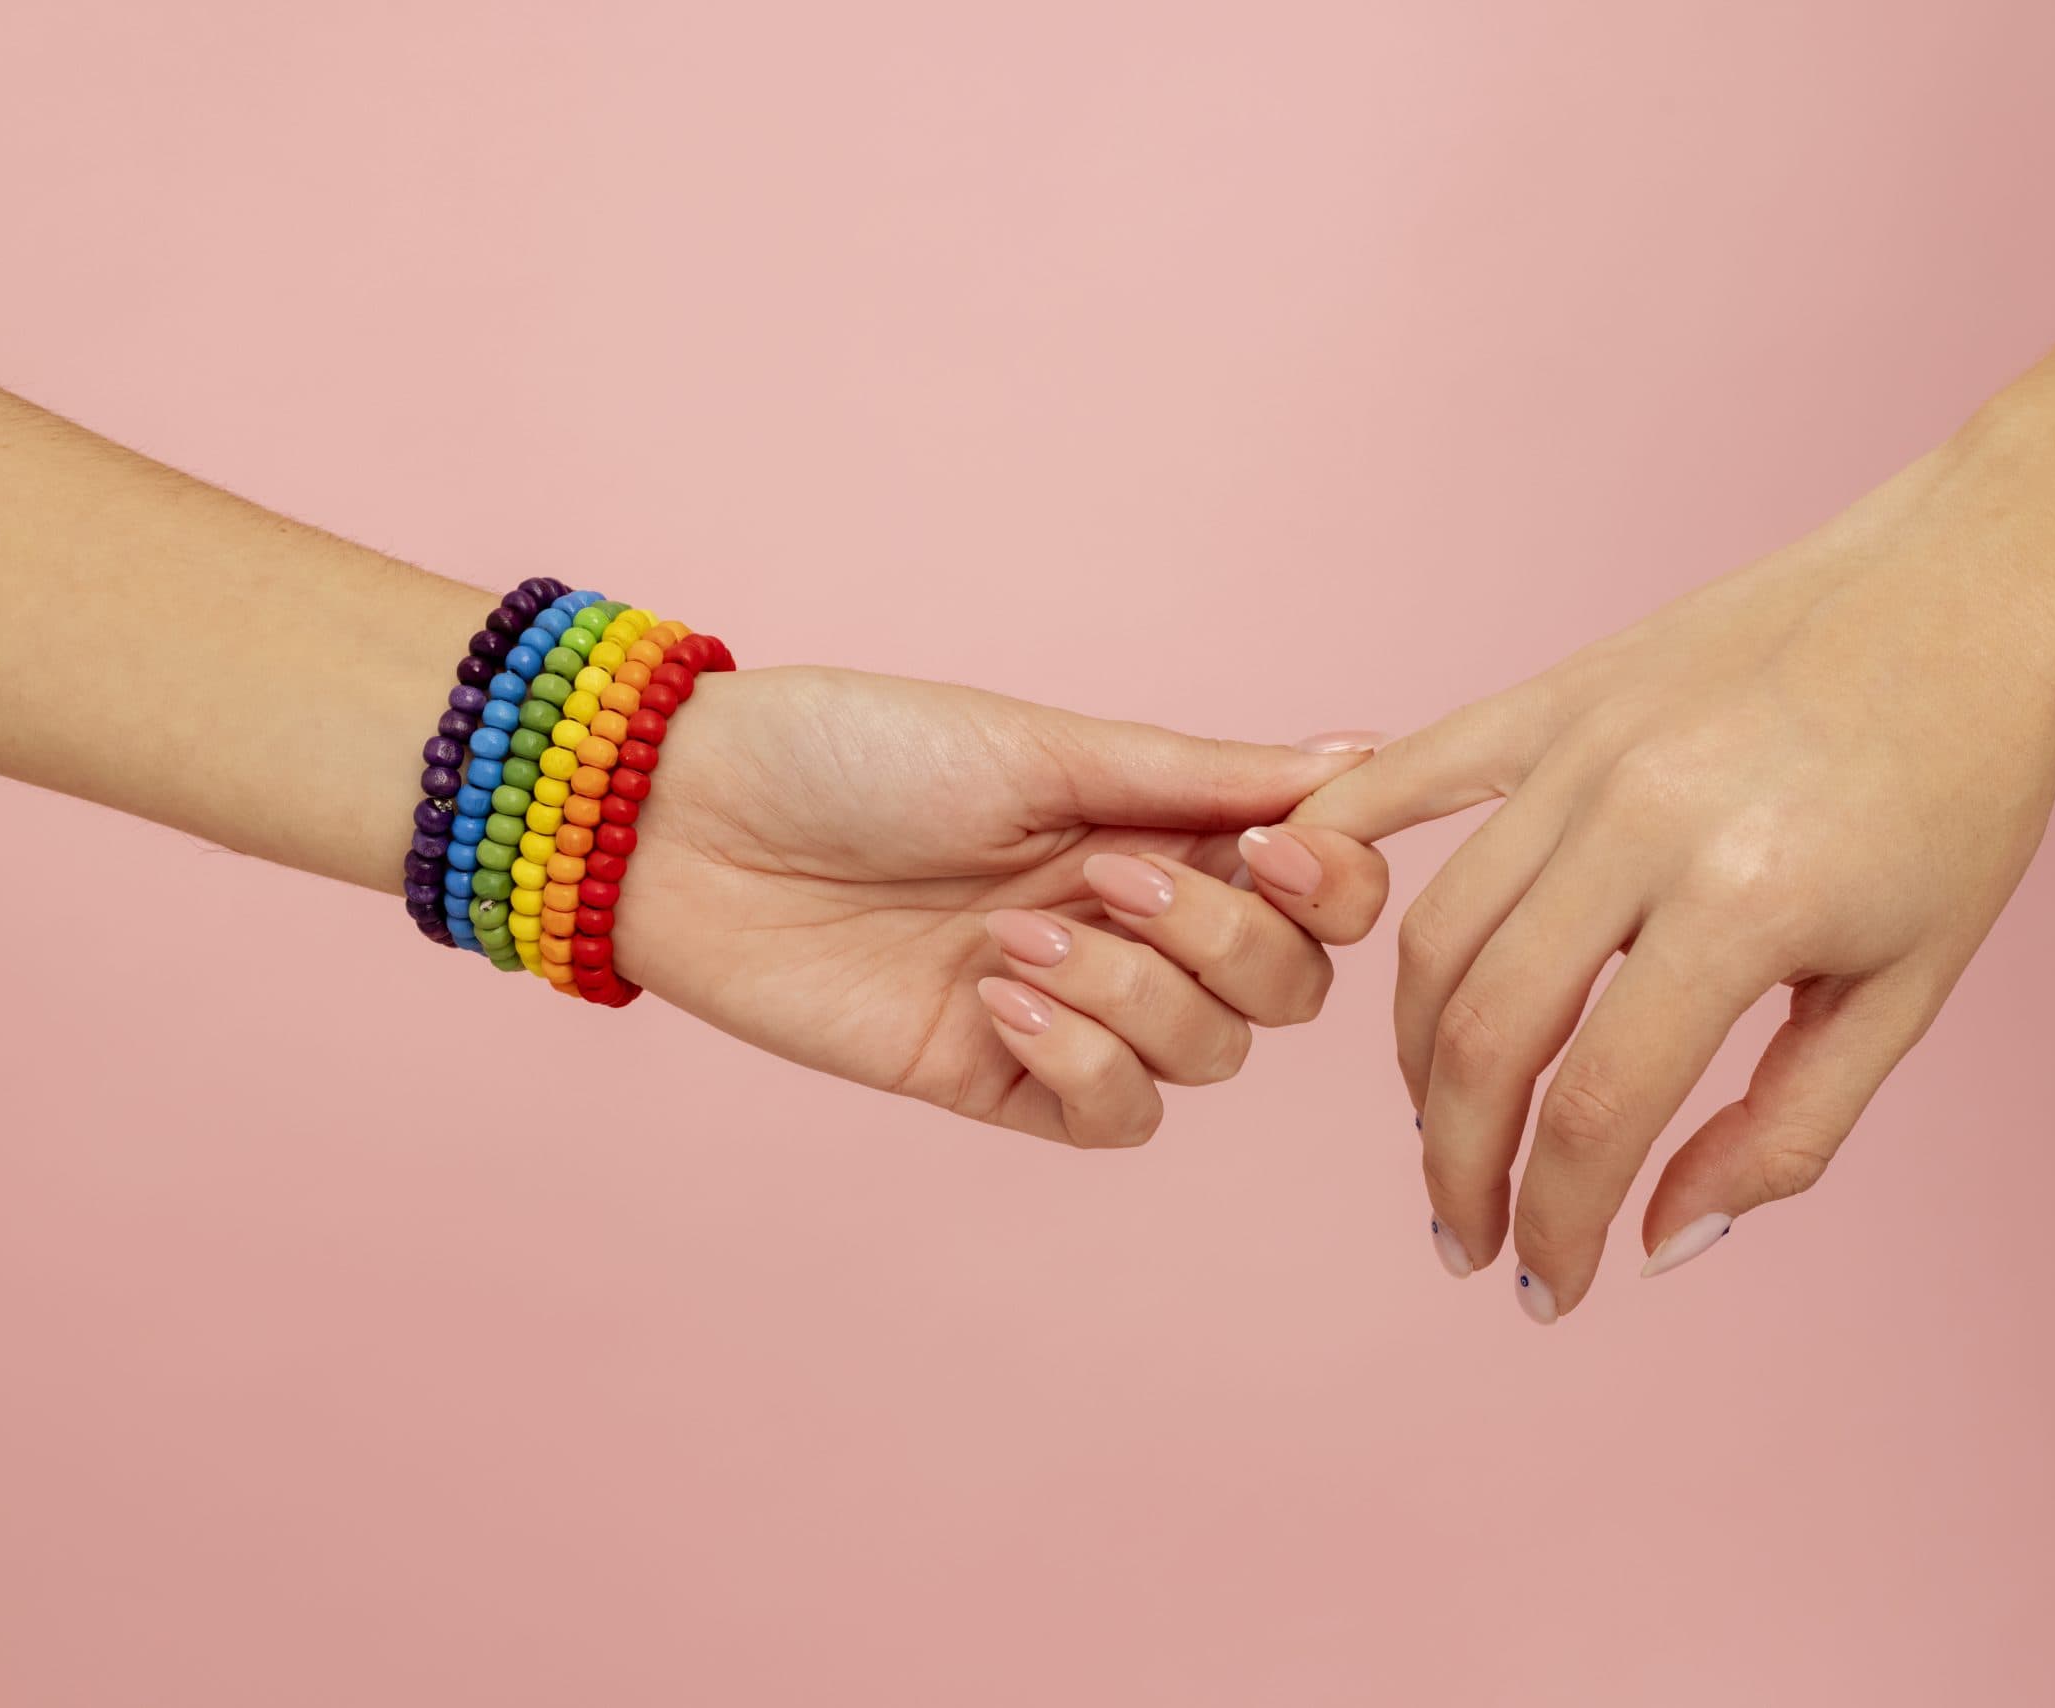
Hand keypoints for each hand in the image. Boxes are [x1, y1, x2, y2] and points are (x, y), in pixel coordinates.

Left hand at [611, 665, 1386, 1146]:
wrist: (690, 825)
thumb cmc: (858, 752)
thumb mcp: (1043, 747)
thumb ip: (1202, 775)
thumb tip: (1364, 757)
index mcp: (1163, 825)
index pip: (1322, 888)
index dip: (1336, 883)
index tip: (1282, 848)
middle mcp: (1139, 923)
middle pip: (1288, 988)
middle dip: (1228, 940)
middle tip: (1107, 877)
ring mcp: (1077, 1008)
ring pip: (1212, 1058)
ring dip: (1134, 992)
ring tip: (1012, 936)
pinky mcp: (1003, 1080)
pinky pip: (1116, 1118)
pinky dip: (1084, 1060)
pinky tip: (998, 1001)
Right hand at [1295, 453, 2054, 1316]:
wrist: (1974, 592)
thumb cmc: (1964, 796)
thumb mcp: (1910, 989)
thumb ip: (1787, 1132)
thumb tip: (1662, 1241)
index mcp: (1745, 905)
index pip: (1597, 1109)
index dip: (1559, 1221)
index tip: (1554, 1287)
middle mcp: (1639, 822)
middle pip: (1484, 1033)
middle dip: (1457, 1164)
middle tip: (1467, 1236)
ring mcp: (1582, 748)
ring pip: (1434, 932)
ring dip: (1416, 1058)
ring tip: (1443, 1125)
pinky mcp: (1555, 695)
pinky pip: (1413, 776)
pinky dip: (1346, 845)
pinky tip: (1314, 915)